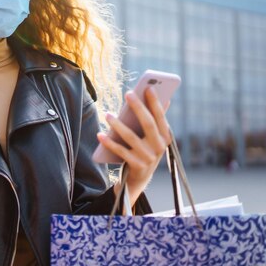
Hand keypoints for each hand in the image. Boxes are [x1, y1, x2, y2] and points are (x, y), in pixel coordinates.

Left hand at [96, 87, 171, 208]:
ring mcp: (148, 157)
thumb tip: (165, 98)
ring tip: (107, 114)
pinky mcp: (136, 165)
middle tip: (128, 93)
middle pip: (148, 124)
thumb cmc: (145, 150)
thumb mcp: (154, 137)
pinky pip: (120, 151)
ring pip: (131, 137)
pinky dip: (109, 143)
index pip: (161, 117)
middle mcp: (159, 147)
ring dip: (118, 124)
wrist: (140, 178)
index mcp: (166, 137)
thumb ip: (156, 120)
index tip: (148, 88)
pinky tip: (100, 134)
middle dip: (138, 107)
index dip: (155, 102)